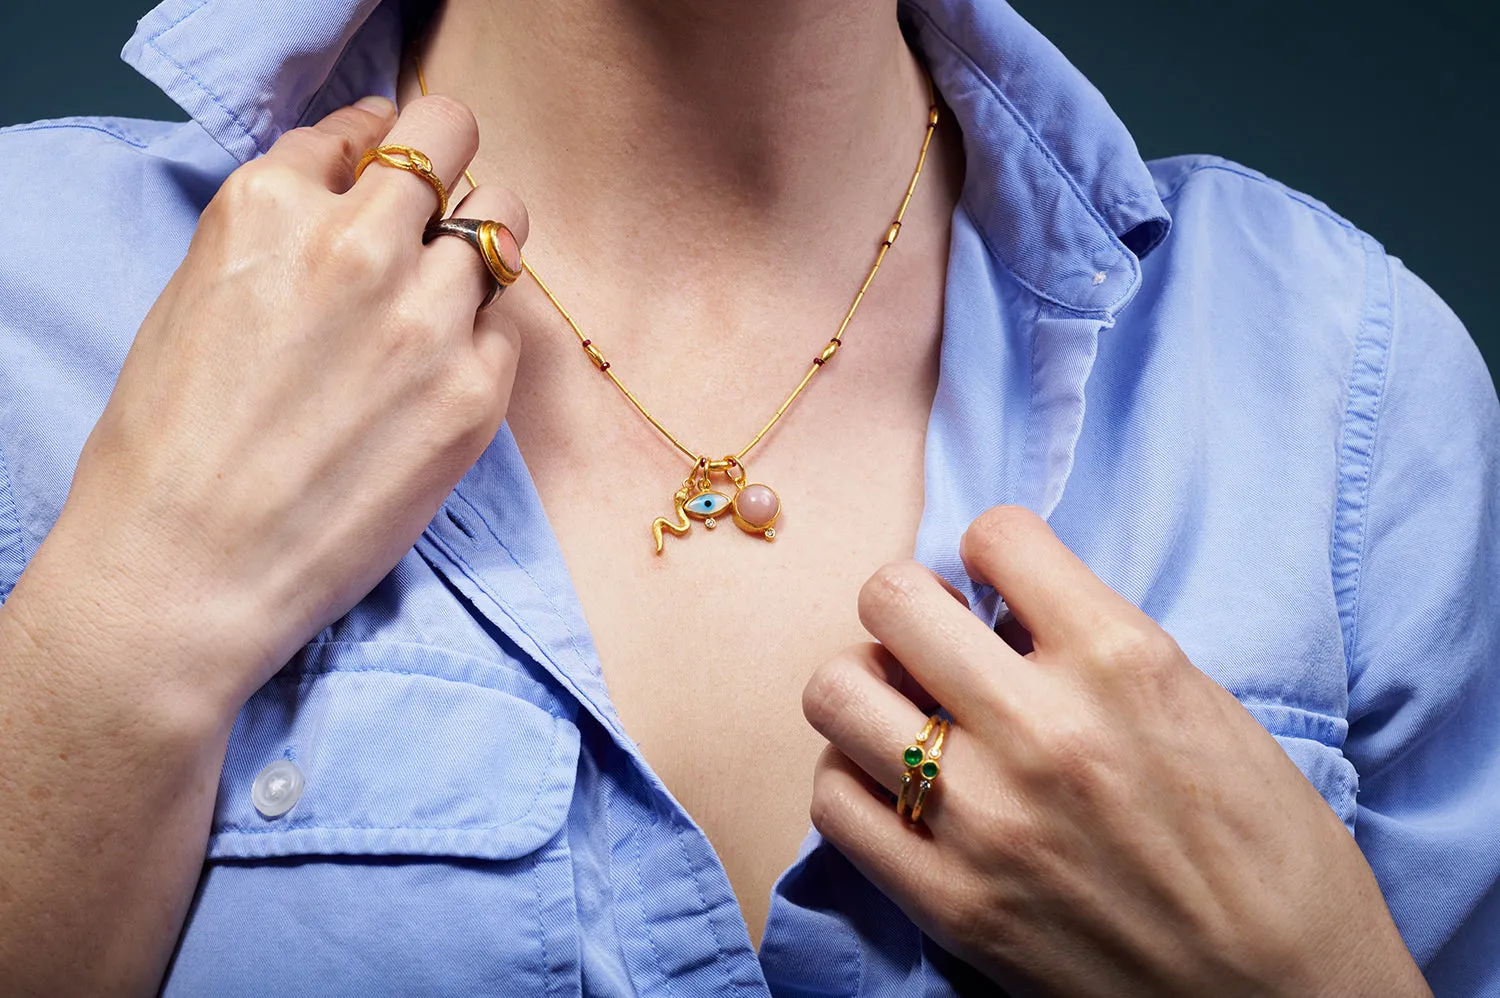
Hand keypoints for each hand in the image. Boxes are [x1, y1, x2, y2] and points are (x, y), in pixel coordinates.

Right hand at [25, 94, 527, 710]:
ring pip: (501, 222)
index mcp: (269, 207)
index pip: (367, 126)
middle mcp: (357, 245)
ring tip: (437, 305)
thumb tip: (353, 178)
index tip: (383, 171)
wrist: (189, 572)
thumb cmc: (172, 444)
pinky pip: (508, 326)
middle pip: (451, 136)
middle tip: (432, 216)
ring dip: (476, 249)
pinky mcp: (475, 391)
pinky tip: (434, 383)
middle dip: (443, 169)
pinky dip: (481, 340)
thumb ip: (282, 225)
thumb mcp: (201, 294)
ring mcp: (427, 318)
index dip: (379, 149)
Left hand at [802, 506, 1428, 995]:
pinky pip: (834, 800)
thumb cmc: (1270, 855)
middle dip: (909, 606)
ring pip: (835, 692)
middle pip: (890, 598)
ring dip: (867, 689)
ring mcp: (985, 818)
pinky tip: (900, 789)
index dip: (993, 551)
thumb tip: (1000, 610)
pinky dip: (855, 780)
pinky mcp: (948, 901)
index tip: (999, 583)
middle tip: (936, 643)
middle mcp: (1043, 727)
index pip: (997, 533)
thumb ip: (1097, 646)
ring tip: (908, 715)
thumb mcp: (1206, 709)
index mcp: (1125, 662)